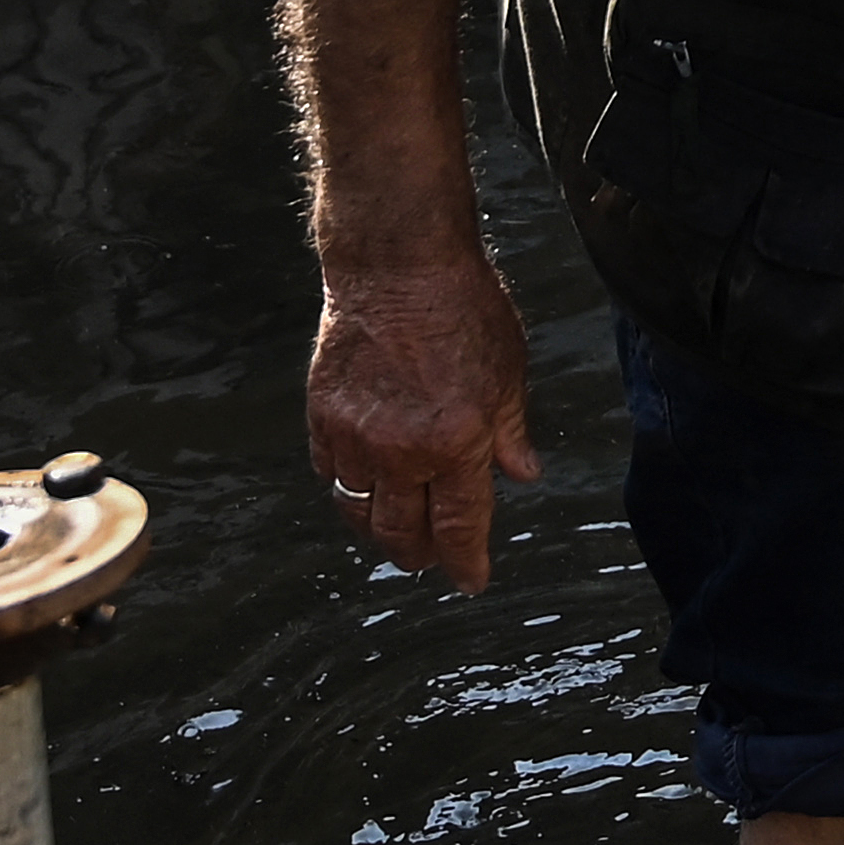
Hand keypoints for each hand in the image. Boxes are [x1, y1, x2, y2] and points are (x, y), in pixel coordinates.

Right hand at [307, 237, 538, 592]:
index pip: (459, 528)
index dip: (465, 563)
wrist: (397, 264)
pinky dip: (346, 485)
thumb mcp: (508, 371)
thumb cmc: (461, 307)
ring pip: (358, 511)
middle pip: (401, 534)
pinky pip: (330, 473)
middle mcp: (401, 450)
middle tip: (429, 557)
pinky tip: (362, 481)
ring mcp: (355, 436)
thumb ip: (510, 432)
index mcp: (456, 443)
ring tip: (395, 526)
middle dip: (419, 555)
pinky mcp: (322, 415)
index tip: (471, 580)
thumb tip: (521, 475)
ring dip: (378, 527)